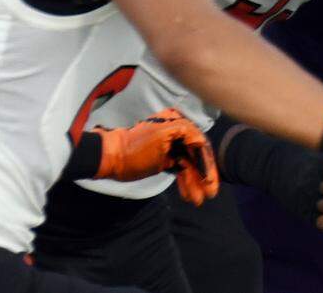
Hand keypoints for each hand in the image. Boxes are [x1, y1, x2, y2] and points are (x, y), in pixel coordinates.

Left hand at [93, 108, 218, 205]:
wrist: (112, 159)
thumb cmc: (135, 148)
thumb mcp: (162, 136)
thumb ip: (185, 132)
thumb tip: (202, 140)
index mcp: (178, 122)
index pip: (200, 144)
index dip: (207, 163)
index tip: (210, 181)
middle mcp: (178, 132)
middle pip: (197, 156)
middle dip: (202, 176)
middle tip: (209, 194)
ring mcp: (172, 146)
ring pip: (189, 165)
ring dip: (194, 182)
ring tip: (198, 200)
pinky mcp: (166, 158)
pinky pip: (180, 169)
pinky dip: (184, 181)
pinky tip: (188, 195)